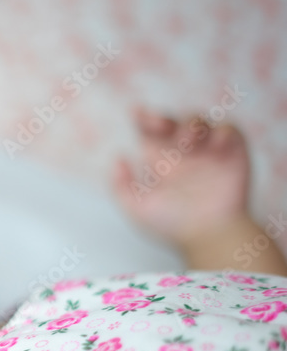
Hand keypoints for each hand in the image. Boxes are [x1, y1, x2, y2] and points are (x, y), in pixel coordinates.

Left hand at [110, 107, 250, 251]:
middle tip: (157, 125)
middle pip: (171, 122)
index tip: (135, 115)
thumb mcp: (137, 208)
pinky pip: (228, 130)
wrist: (209, 235)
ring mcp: (208, 151)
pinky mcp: (232, 152)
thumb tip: (118, 157)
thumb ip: (120, 186)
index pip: (150, 133)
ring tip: (187, 142)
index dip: (143, 119)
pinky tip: (214, 144)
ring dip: (190, 125)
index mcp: (161, 162)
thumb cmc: (173, 226)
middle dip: (161, 118)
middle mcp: (183, 153)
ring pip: (197, 121)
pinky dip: (222, 131)